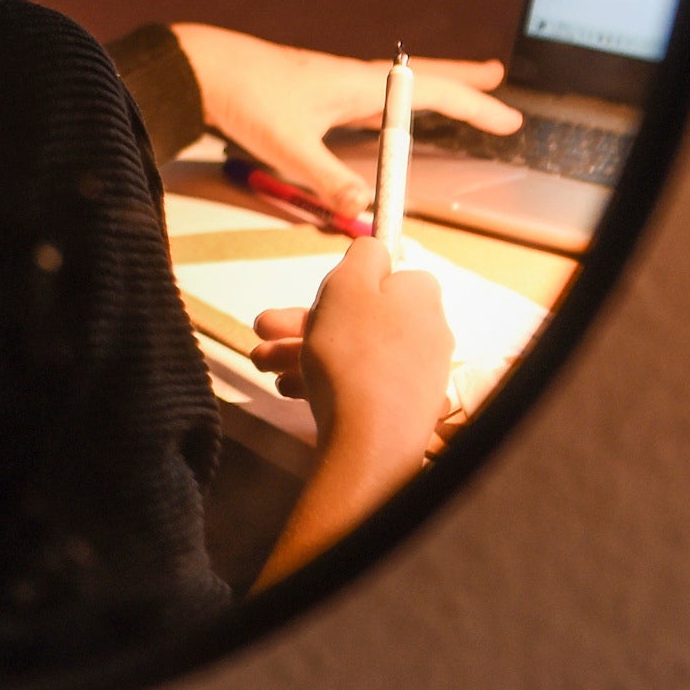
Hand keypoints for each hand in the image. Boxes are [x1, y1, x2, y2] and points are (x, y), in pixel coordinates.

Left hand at [171, 23, 520, 217]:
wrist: (199, 68)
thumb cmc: (244, 98)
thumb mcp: (288, 147)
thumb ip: (327, 181)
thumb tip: (366, 213)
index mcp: (355, 84)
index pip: (430, 93)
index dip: (473, 106)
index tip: (509, 118)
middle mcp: (350, 78)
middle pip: (419, 79)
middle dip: (461, 80)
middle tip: (498, 77)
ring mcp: (331, 83)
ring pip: (394, 86)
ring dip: (429, 88)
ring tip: (456, 92)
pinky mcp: (311, 92)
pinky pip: (369, 97)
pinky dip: (394, 102)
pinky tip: (384, 114)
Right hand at [247, 238, 454, 587]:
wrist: (370, 442)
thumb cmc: (355, 352)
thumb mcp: (347, 284)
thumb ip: (362, 256)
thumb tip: (376, 248)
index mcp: (421, 296)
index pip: (388, 273)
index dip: (349, 281)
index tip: (322, 292)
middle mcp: (427, 332)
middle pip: (360, 314)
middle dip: (305, 320)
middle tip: (265, 328)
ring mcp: (417, 374)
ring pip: (352, 350)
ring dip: (303, 350)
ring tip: (261, 362)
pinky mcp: (403, 409)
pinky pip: (359, 383)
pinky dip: (324, 380)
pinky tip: (290, 388)